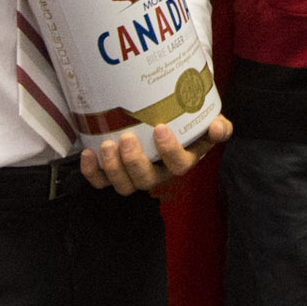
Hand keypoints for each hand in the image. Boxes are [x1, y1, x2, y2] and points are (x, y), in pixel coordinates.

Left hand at [78, 115, 231, 196]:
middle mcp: (158, 172)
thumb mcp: (204, 121)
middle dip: (135, 162)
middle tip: (127, 138)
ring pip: (124, 185)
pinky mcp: (114, 173)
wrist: (164, 121)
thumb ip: (217, 125)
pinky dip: (92, 172)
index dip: (170, 151)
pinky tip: (88, 154)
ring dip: (113, 168)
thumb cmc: (185, 123)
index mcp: (181, 160)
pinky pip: (101, 181)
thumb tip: (218, 127)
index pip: (179, 164)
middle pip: (147, 179)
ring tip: (107, 145)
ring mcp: (135, 175)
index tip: (160, 128)